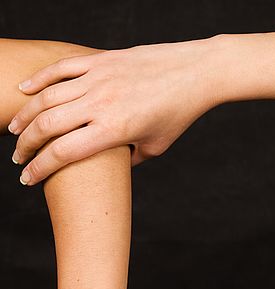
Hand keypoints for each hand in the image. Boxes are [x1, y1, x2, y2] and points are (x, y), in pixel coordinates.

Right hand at [8, 37, 225, 184]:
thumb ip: (130, 159)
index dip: (40, 168)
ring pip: (47, 96)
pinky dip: (38, 80)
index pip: (64, 153)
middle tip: (18, 157)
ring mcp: (99, 79)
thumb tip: (112, 168)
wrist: (195, 73)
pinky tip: (25, 91)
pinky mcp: (100, 60)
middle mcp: (102, 104)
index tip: (27, 179)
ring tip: (15, 130)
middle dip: (26, 145)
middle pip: (47, 126)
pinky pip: (60, 69)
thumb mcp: (156, 146)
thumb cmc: (179, 114)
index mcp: (115, 130)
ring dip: (25, 115)